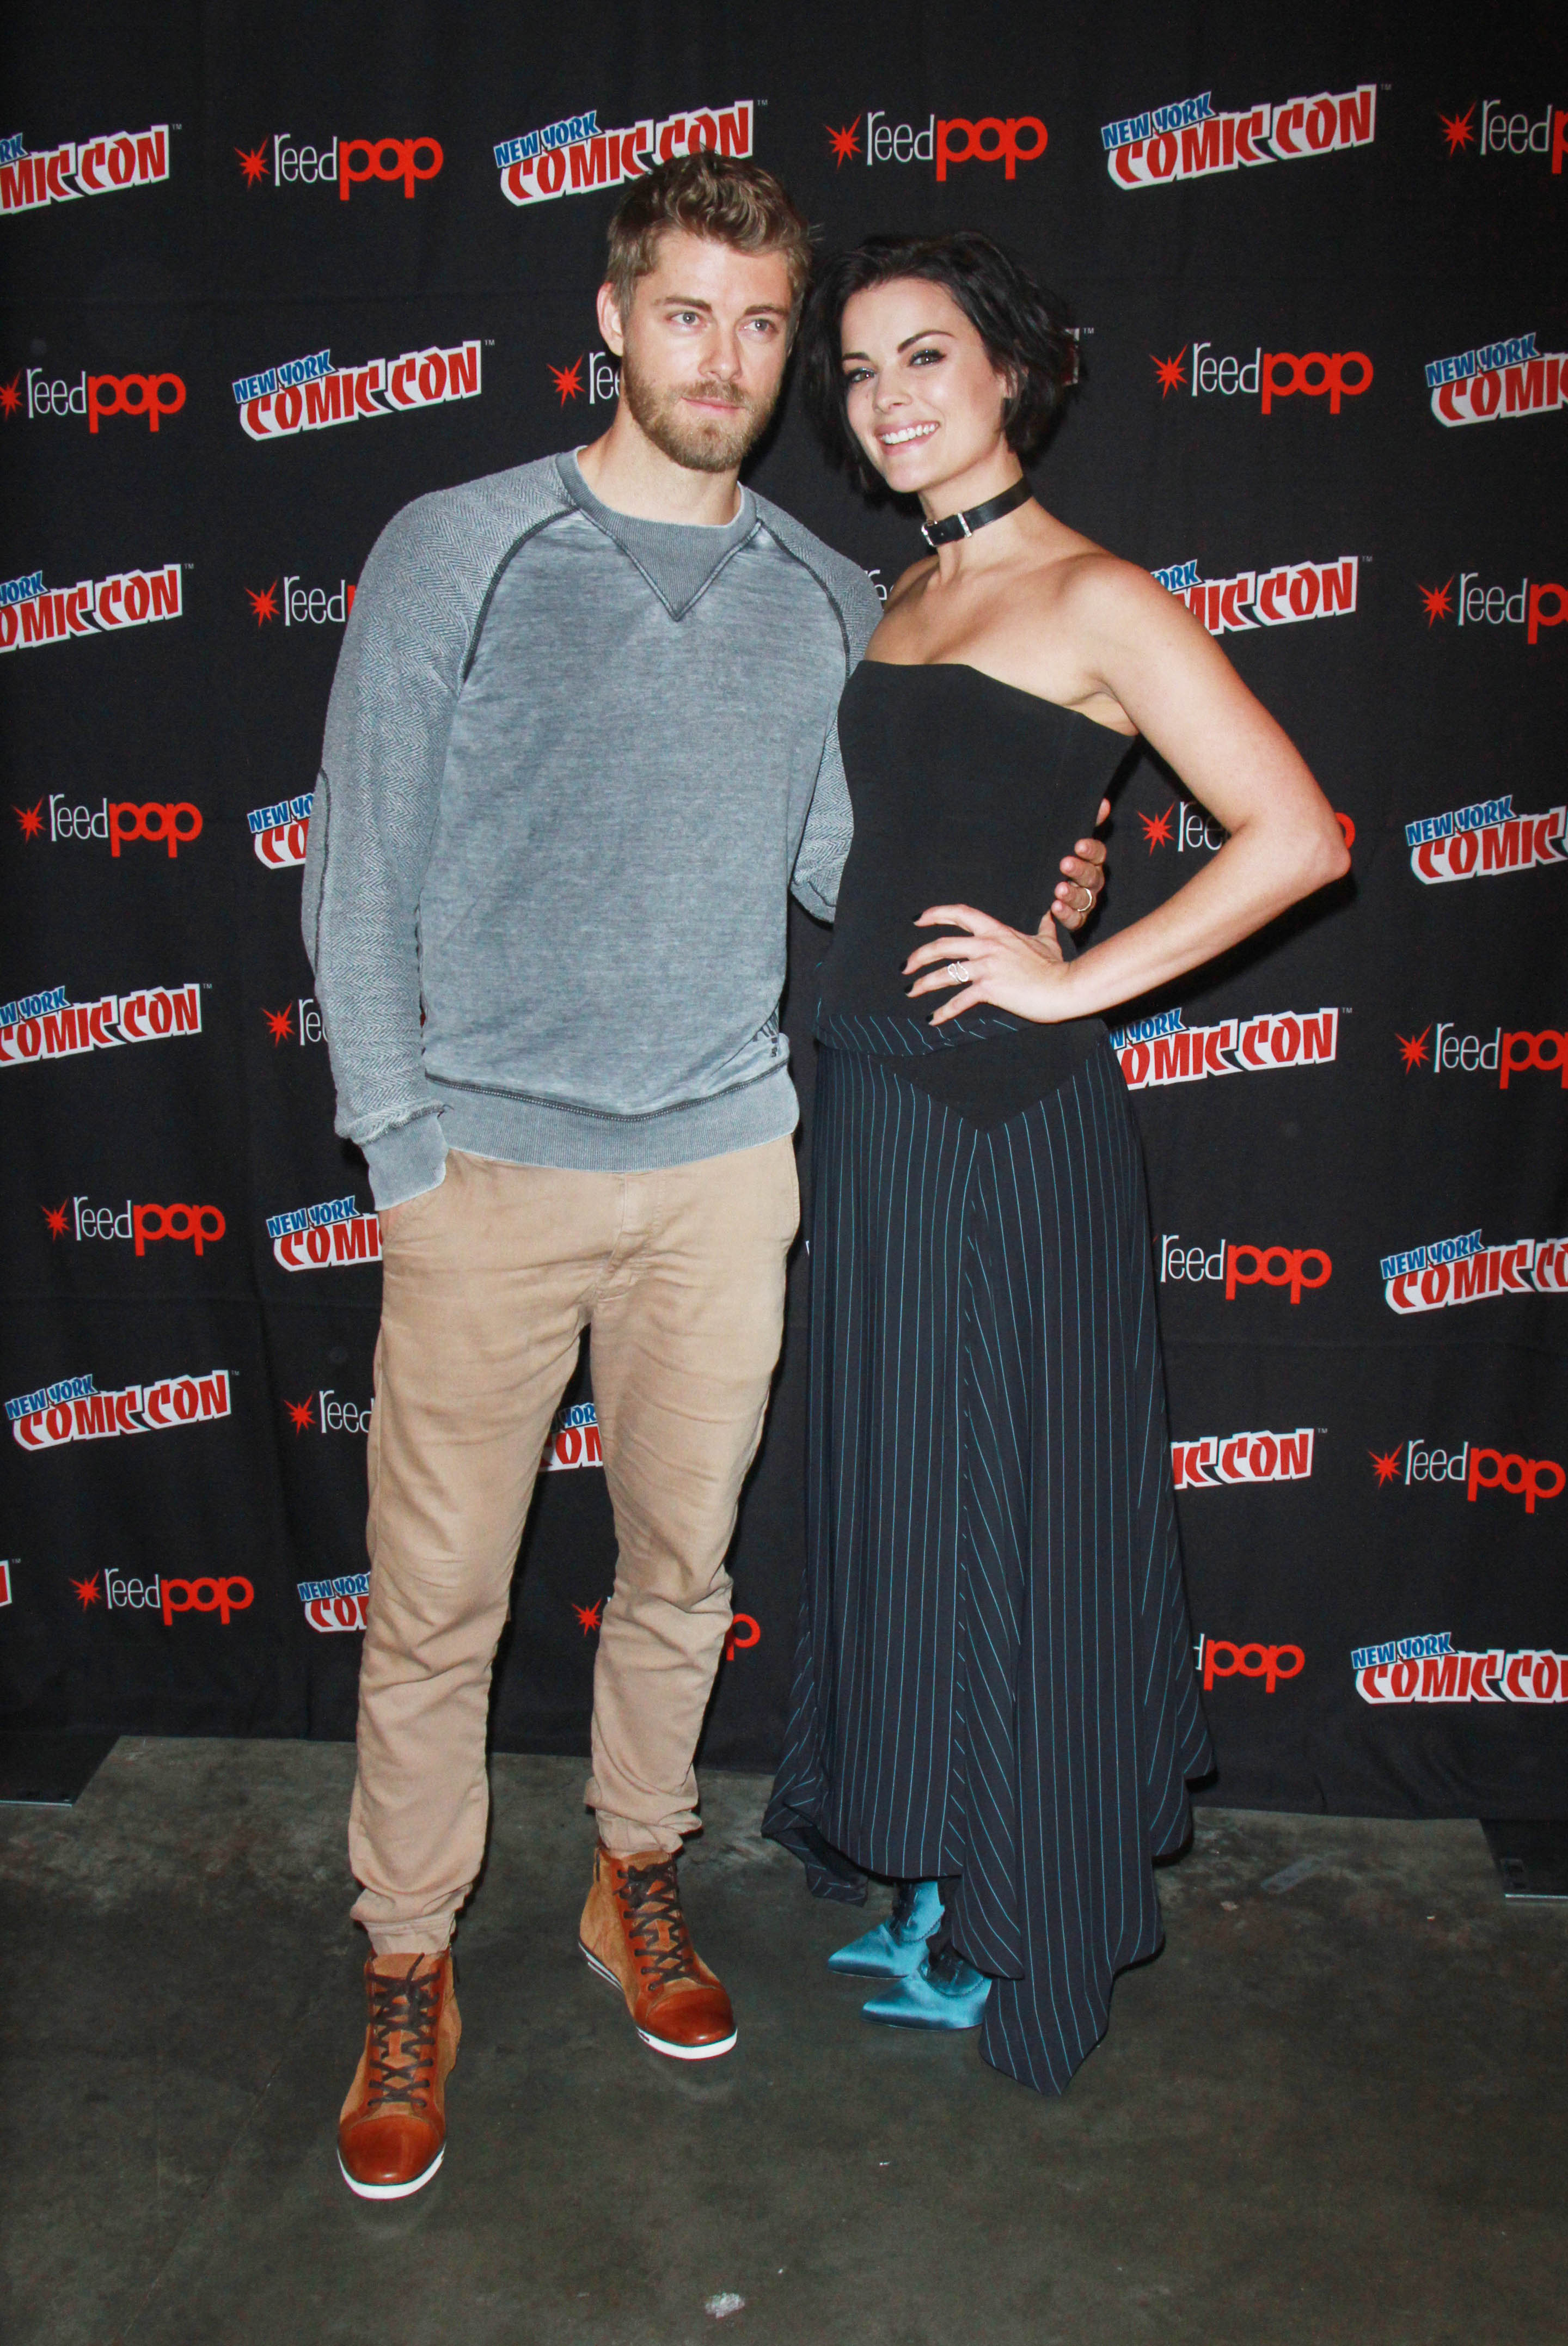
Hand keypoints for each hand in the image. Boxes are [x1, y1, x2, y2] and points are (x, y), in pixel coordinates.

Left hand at [905, 903, 1078, 1025]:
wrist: (1064, 986)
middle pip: (942, 945)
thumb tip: (1049, 914)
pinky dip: (943, 1012)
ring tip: (911, 991)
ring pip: (945, 973)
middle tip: (905, 966)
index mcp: (997, 931)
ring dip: (923, 983)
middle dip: (918, 956)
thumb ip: (1043, 927)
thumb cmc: (1056, 966)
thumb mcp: (1048, 940)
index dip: (936, 914)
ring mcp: (987, 967)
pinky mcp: (990, 989)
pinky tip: (932, 1019)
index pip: (961, 914)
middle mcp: (987, 945)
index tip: (918, 920)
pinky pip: (959, 1001)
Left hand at [1049, 795, 1110, 931]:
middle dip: (1079, 870)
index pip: (1098, 854)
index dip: (1090, 849)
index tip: (1078, 845)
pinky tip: (1054, 909)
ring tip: (1058, 890)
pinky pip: (1075, 920)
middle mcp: (1092, 882)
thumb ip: (1086, 822)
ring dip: (1072, 894)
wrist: (1037, 886)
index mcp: (1092, 862)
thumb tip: (1103, 803)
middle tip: (1064, 864)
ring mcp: (1086, 902)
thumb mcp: (1065, 840)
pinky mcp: (1075, 920)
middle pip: (1092, 877)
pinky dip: (1066, 915)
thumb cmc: (1056, 859)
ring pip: (1085, 899)